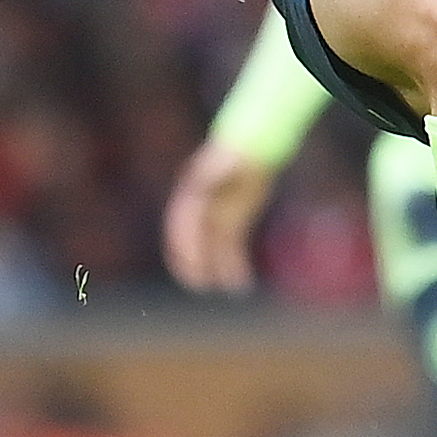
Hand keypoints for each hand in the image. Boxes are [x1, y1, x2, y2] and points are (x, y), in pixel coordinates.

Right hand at [160, 140, 277, 293]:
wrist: (251, 148)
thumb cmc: (239, 153)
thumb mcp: (229, 159)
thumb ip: (218, 171)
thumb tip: (205, 183)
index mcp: (193, 195)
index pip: (184, 224)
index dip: (186, 244)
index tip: (192, 262)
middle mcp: (200, 210)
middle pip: (190, 241)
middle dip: (191, 263)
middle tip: (196, 284)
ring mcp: (214, 218)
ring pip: (210, 250)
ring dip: (213, 269)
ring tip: (218, 289)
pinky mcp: (231, 224)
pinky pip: (229, 249)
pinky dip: (233, 266)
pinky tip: (240, 283)